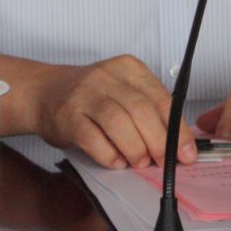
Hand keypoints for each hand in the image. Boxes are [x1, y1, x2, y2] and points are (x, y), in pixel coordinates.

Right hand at [30, 54, 196, 169]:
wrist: (43, 91)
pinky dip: (109, 155)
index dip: (177, 129)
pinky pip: (93, 139)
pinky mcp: (67, 116)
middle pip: (141, 110)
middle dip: (158, 142)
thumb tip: (177, 144)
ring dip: (134, 149)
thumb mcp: (122, 90)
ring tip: (139, 162)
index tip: (186, 152)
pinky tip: (116, 162)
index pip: (162, 98)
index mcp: (129, 68)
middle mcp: (107, 76)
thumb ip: (148, 110)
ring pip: (118, 123)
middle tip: (163, 162)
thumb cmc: (90, 95)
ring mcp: (85, 95)